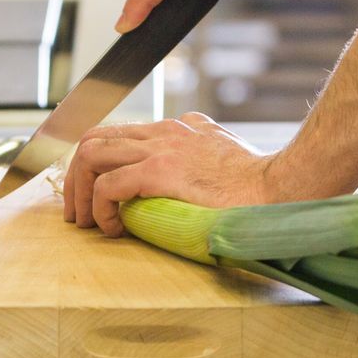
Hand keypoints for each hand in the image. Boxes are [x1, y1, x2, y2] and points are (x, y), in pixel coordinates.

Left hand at [63, 114, 286, 236]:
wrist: (282, 187)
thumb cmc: (259, 186)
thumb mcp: (223, 156)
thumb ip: (199, 154)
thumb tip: (185, 168)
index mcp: (178, 128)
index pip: (118, 133)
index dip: (96, 164)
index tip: (93, 194)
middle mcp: (164, 131)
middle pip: (94, 139)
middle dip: (76, 177)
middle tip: (76, 212)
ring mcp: (161, 147)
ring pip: (92, 155)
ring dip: (80, 192)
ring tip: (85, 223)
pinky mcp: (160, 170)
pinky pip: (109, 184)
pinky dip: (100, 208)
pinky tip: (112, 228)